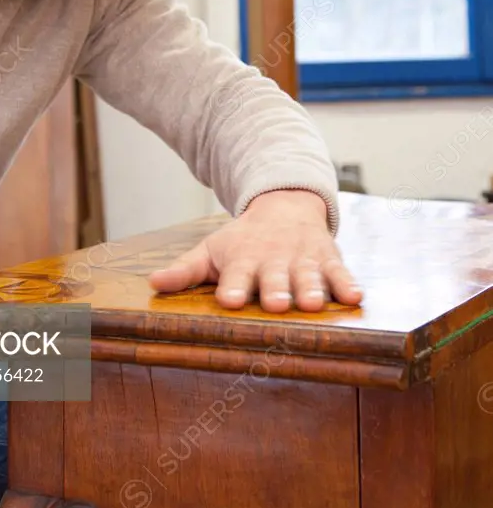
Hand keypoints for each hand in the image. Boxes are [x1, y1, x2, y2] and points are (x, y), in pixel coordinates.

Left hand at [149, 189, 362, 311]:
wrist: (284, 204)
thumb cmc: (243, 239)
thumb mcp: (211, 250)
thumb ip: (185, 270)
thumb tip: (152, 284)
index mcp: (242, 260)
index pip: (235, 275)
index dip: (232, 287)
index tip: (228, 299)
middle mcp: (273, 260)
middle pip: (274, 277)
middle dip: (276, 289)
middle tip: (276, 303)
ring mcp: (302, 259)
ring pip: (308, 276)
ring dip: (311, 288)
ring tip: (314, 303)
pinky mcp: (328, 259)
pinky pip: (340, 272)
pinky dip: (347, 284)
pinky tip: (356, 296)